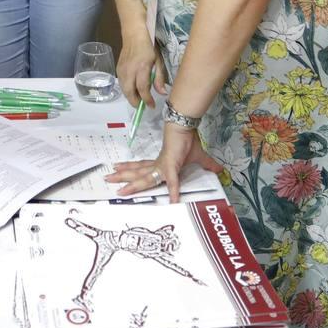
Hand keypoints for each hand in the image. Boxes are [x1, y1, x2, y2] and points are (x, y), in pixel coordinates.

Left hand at [105, 123, 221, 202]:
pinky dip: (173, 191)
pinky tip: (173, 202)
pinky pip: (172, 181)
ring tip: (115, 185)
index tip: (119, 171)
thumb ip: (208, 165)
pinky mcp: (171, 166)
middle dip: (122, 177)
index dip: (131, 171)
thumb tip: (220, 169)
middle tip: (107, 179)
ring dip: (130, 183)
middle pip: (137, 174)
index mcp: (161, 163)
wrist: (186, 125)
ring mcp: (163, 166)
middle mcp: (158, 165)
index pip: (143, 169)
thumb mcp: (199, 157)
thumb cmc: (188, 139)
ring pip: (144, 177)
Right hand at [117, 34, 165, 109]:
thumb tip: (162, 93)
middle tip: (143, 106)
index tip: (152, 106)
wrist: (133, 36)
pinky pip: (121, 84)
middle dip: (136, 102)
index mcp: (142, 68)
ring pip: (124, 90)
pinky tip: (133, 90)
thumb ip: (159, 78)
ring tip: (139, 99)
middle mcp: (130, 70)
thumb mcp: (158, 62)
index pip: (143, 89)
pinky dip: (127, 90)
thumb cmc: (149, 48)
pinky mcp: (117, 69)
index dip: (147, 100)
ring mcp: (122, 70)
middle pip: (130, 92)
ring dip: (131, 97)